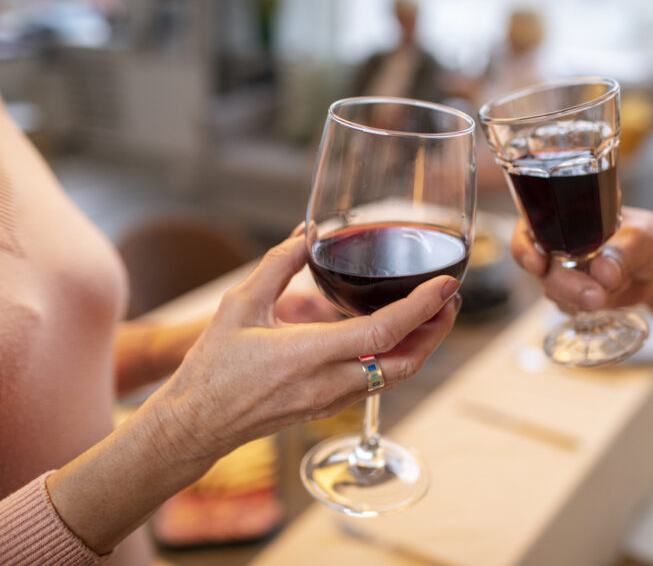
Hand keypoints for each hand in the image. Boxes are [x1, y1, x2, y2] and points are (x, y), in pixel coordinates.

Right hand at [149, 225, 461, 464]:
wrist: (196, 424)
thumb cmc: (212, 367)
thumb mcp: (238, 305)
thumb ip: (276, 266)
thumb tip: (306, 233)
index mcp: (306, 354)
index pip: (383, 332)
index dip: (422, 308)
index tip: (447, 286)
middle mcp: (327, 382)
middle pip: (405, 361)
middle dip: (437, 330)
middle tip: (451, 298)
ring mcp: (331, 400)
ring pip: (397, 377)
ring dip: (423, 346)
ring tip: (434, 314)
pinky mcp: (329, 407)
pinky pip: (378, 384)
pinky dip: (399, 359)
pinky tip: (399, 337)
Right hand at [510, 207, 652, 312]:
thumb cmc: (651, 239)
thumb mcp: (644, 238)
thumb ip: (624, 253)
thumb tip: (603, 271)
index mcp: (567, 215)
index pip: (530, 226)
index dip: (525, 246)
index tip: (537, 264)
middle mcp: (559, 242)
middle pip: (540, 265)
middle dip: (564, 284)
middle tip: (596, 296)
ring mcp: (563, 269)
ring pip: (551, 288)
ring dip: (575, 298)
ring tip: (607, 298)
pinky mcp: (572, 293)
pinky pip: (565, 305)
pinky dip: (582, 308)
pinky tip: (605, 300)